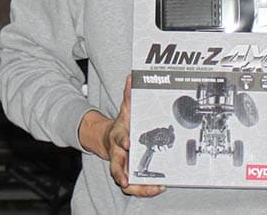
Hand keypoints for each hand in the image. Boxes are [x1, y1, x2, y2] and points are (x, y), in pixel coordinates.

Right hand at [80, 75, 164, 196]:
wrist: (108, 138)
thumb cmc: (121, 124)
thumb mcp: (125, 109)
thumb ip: (129, 95)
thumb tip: (131, 77)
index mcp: (118, 136)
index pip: (119, 138)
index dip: (123, 140)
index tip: (129, 142)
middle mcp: (118, 153)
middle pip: (116, 166)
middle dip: (121, 173)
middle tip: (127, 180)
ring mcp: (122, 165)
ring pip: (125, 180)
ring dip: (137, 187)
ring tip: (152, 189)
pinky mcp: (128, 174)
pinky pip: (134, 186)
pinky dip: (144, 189)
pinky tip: (157, 188)